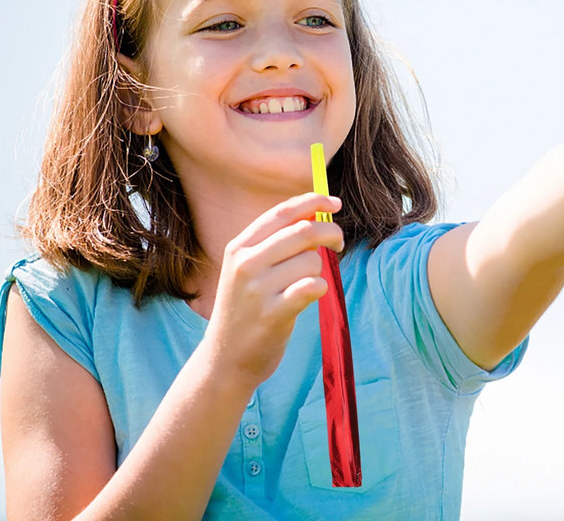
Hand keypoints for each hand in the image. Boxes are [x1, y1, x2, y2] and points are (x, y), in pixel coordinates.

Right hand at [205, 193, 342, 389]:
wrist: (225, 360)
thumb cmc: (245, 309)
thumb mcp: (246, 269)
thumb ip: (274, 242)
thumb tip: (315, 215)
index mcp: (239, 247)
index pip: (282, 212)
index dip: (313, 202)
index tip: (335, 204)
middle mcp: (245, 264)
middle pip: (303, 232)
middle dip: (330, 233)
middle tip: (338, 243)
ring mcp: (257, 289)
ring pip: (312, 261)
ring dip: (319, 270)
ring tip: (304, 286)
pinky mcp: (273, 314)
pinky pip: (313, 287)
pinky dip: (320, 288)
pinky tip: (310, 297)